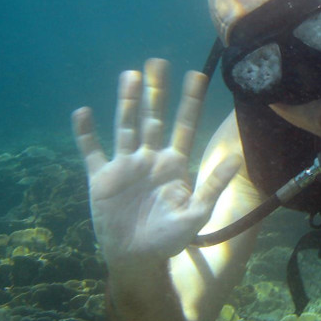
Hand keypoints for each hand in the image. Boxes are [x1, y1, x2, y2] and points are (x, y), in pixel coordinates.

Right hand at [72, 59, 239, 267]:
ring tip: (130, 75)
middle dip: (157, 91)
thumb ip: (214, 185)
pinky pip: (92, 151)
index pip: (185, 126)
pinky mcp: (102, 178)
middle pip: (153, 117)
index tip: (198, 76)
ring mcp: (125, 166)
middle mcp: (150, 158)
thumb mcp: (197, 213)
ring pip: (126, 126)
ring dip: (127, 102)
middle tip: (158, 61)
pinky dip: (86, 134)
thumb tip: (237, 158)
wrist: (137, 259)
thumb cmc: (170, 239)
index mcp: (174, 164)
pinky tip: (82, 113)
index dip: (191, 102)